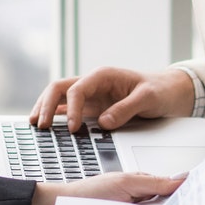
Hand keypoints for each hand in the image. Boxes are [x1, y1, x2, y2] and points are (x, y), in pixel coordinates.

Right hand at [29, 64, 195, 133]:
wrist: (169, 90)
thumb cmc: (159, 90)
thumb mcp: (147, 98)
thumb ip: (125, 109)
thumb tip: (103, 123)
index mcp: (103, 76)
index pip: (77, 89)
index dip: (71, 109)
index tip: (72, 128)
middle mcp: (93, 83)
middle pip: (59, 88)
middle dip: (46, 105)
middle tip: (40, 125)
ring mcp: (90, 95)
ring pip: (59, 97)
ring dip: (45, 108)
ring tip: (35, 124)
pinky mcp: (92, 106)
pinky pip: (67, 108)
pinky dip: (55, 116)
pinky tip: (46, 127)